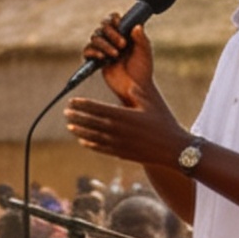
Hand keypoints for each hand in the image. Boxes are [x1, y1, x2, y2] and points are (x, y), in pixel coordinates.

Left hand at [64, 89, 189, 166]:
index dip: (83, 104)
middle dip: (77, 116)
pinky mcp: (120, 153)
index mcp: (123, 115)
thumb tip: (130, 84)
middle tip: (66, 112)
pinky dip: (90, 144)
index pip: (97, 108)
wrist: (173, 149)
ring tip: (69, 126)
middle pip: (91, 122)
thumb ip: (139, 93)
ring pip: (92, 137)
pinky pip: (101, 148)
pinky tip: (82, 141)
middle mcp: (117, 130)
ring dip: (79, 131)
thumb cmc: (164, 123)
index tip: (72, 101)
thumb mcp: (152, 104)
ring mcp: (117, 143)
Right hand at [84, 14, 155, 106]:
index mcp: (124, 34)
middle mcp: (112, 39)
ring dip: (104, 44)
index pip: (113, 19)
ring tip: (115, 55)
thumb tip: (137, 26)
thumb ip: (141, 38)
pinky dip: (93, 52)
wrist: (135, 87)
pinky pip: (87, 50)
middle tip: (123, 45)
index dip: (114, 20)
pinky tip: (103, 58)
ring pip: (95, 37)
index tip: (120, 25)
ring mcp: (103, 49)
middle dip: (111, 33)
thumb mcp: (144, 52)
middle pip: (102, 26)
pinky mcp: (96, 61)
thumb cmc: (143, 69)